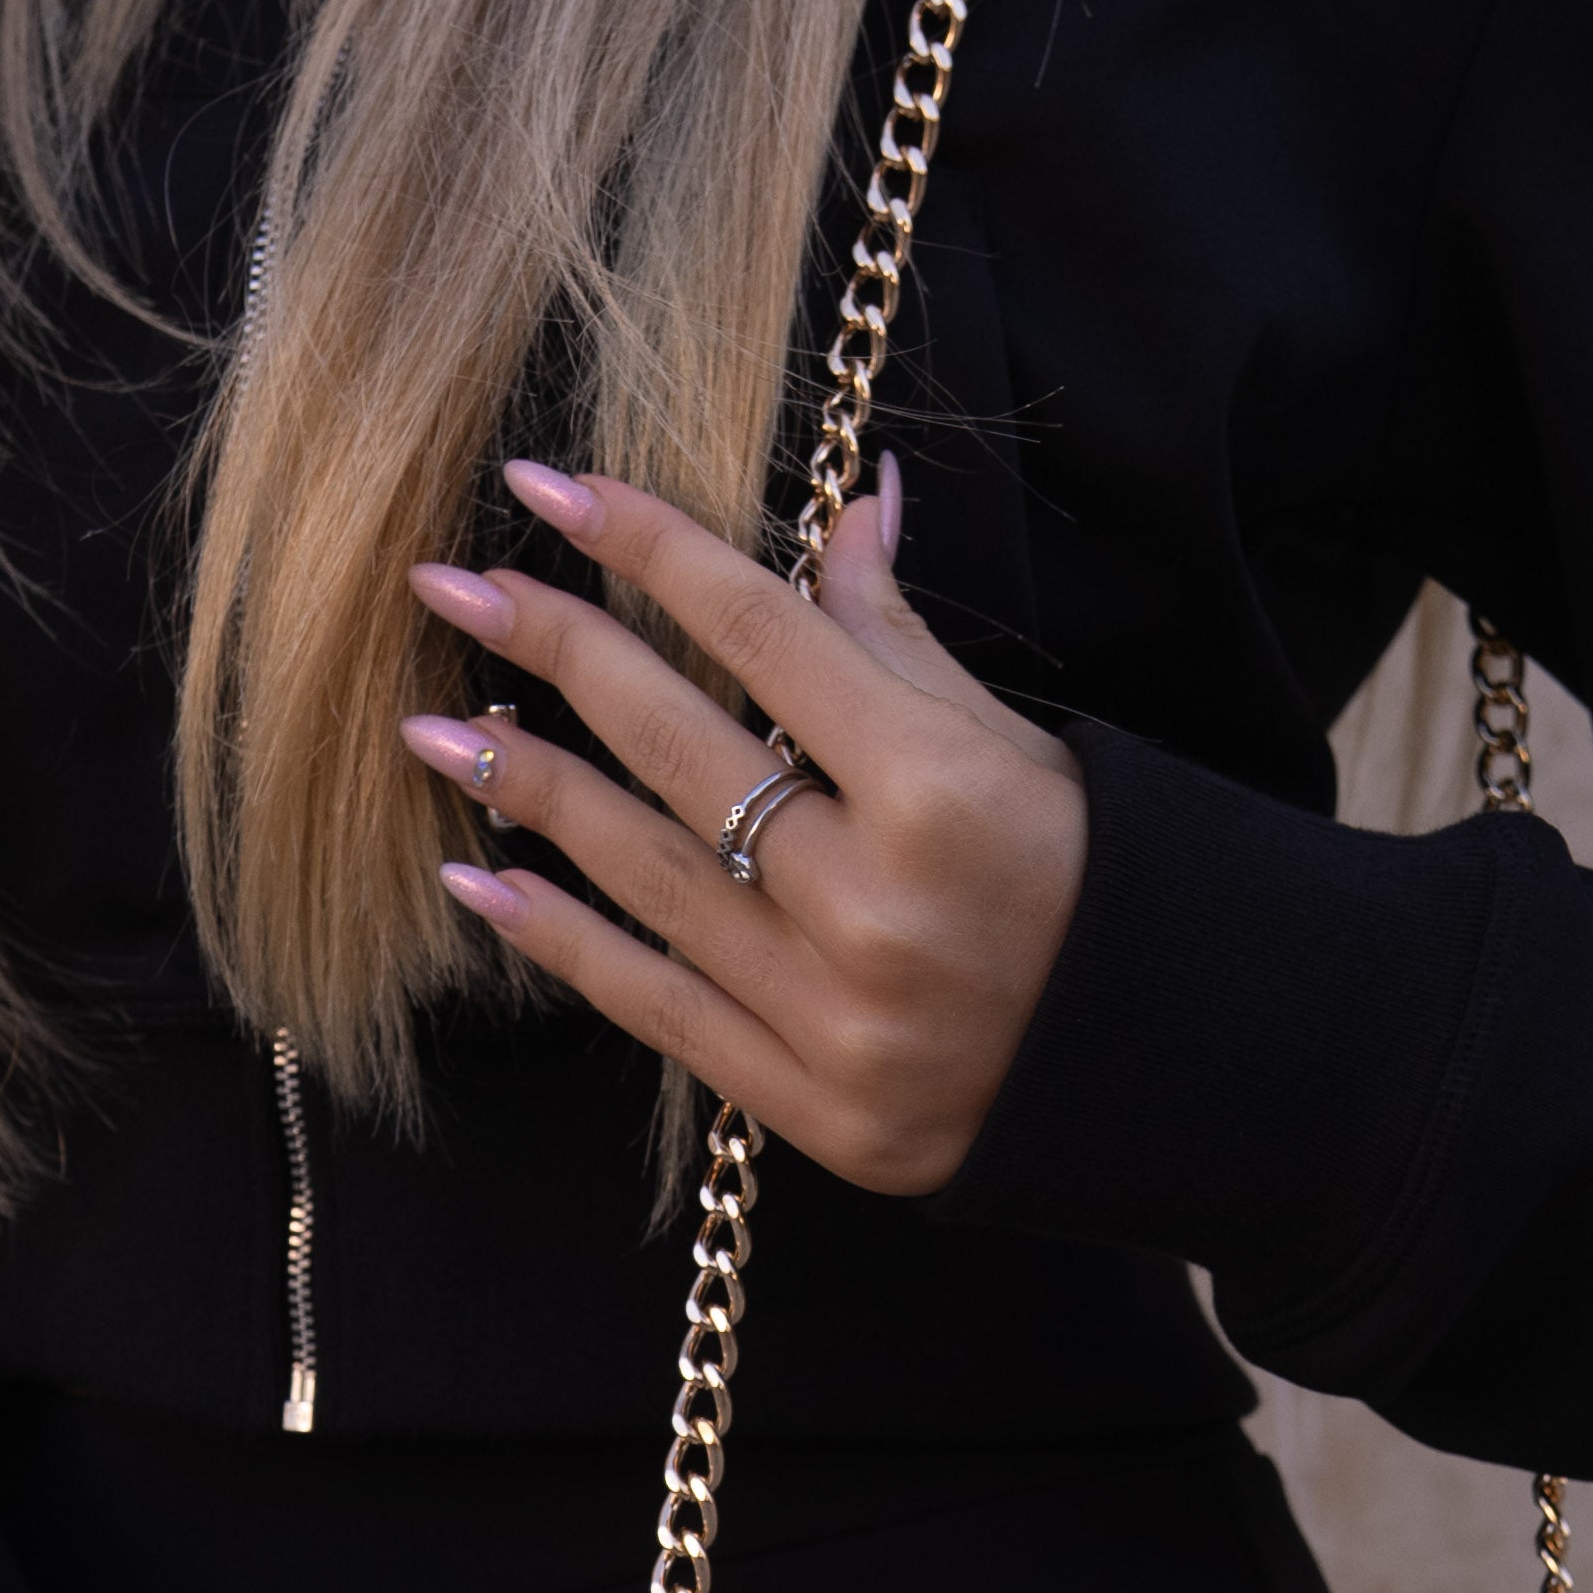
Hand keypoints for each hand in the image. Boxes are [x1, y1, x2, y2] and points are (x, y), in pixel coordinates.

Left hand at [399, 454, 1085, 1195]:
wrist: (1159, 1079)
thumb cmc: (1096, 890)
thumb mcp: (1017, 749)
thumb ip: (901, 644)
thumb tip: (840, 508)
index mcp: (943, 789)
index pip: (761, 636)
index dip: (646, 550)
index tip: (543, 489)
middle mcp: (875, 900)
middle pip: (680, 748)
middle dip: (553, 652)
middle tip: (444, 585)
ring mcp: (831, 1013)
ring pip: (647, 873)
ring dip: (527, 791)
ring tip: (433, 726)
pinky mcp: (805, 1103)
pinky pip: (653, 1004)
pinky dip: (561, 940)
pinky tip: (478, 880)